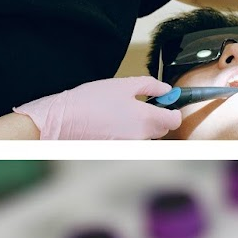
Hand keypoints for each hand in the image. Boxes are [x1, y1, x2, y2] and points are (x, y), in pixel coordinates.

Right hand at [13, 76, 182, 140]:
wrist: (62, 121)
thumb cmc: (88, 102)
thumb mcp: (123, 85)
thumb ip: (150, 86)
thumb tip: (166, 90)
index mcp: (145, 119)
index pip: (174, 120)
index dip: (173, 110)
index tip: (167, 104)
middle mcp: (140, 137)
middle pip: (162, 130)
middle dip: (157, 118)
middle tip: (142, 105)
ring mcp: (128, 147)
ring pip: (145, 137)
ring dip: (140, 127)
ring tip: (121, 114)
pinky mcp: (116, 152)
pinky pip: (130, 142)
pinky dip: (126, 134)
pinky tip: (111, 124)